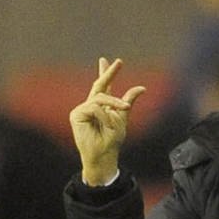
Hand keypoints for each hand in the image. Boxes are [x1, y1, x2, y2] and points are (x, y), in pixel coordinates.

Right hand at [69, 57, 145, 185]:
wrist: (103, 156)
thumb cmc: (112, 142)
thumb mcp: (123, 118)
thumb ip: (128, 101)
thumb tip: (142, 87)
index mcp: (102, 107)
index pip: (104, 87)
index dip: (108, 73)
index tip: (114, 61)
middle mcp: (91, 106)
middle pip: (99, 86)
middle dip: (109, 74)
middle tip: (119, 62)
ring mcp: (82, 109)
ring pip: (100, 98)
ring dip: (114, 104)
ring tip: (123, 111)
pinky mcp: (77, 114)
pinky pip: (94, 107)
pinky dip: (104, 116)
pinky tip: (107, 125)